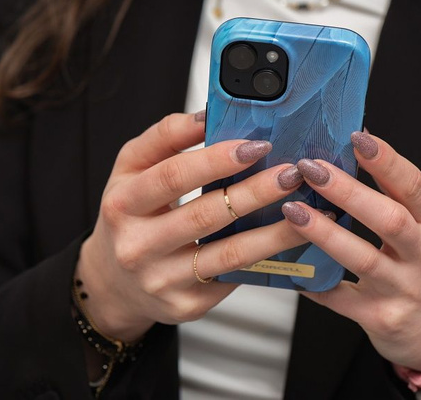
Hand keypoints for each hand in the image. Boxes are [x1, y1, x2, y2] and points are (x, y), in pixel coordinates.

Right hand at [77, 112, 307, 341]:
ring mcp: (162, 280)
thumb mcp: (131, 170)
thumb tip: (208, 115)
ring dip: (274, 232)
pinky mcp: (186, 305)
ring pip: (228, 255)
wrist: (114, 281)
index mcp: (122, 204)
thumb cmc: (129, 215)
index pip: (172, 176)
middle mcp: (138, 246)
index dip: (215, 160)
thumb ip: (165, 137)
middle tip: (291, 174)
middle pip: (204, 216)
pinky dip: (266, 258)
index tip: (255, 146)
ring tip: (307, 211)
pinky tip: (290, 241)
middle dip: (254, 193)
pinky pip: (233, 276)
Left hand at [282, 132, 420, 371]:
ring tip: (292, 210)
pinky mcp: (382, 318)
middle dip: (348, 192)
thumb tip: (355, 142)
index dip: (386, 161)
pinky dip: (313, 282)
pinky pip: (340, 299)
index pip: (413, 186)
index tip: (357, 137)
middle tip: (310, 168)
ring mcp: (404, 289)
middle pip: (388, 219)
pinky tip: (289, 266)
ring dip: (324, 233)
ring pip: (363, 259)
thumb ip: (394, 195)